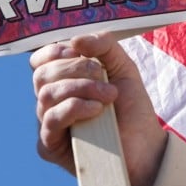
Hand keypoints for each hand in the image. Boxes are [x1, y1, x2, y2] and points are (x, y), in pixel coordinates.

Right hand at [31, 32, 167, 185]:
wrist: (144, 143)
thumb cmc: (130, 105)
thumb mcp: (122, 65)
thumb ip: (103, 45)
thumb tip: (75, 40)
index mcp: (62, 79)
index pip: (41, 59)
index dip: (55, 50)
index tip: (80, 51)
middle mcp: (51, 100)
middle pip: (42, 74)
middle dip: (76, 68)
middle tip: (103, 75)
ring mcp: (49, 123)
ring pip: (47, 94)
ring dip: (81, 87)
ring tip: (109, 95)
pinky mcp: (50, 145)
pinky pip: (51, 119)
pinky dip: (75, 108)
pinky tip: (97, 110)